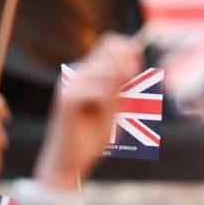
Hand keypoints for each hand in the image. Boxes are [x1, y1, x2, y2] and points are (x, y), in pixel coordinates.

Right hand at [34, 33, 140, 190]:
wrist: (73, 161)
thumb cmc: (96, 134)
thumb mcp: (118, 103)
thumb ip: (125, 80)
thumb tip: (135, 51)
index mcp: (88, 72)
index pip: (112, 43)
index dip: (130, 51)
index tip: (135, 73)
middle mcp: (76, 73)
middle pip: (112, 52)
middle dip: (127, 72)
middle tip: (122, 96)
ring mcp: (70, 84)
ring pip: (110, 72)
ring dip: (116, 94)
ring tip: (105, 112)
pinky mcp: (67, 98)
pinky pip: (101, 91)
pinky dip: (106, 106)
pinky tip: (95, 117)